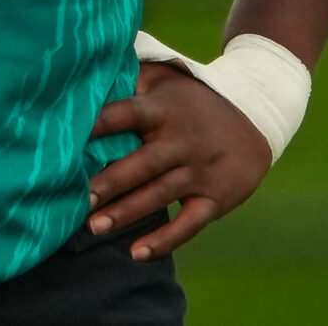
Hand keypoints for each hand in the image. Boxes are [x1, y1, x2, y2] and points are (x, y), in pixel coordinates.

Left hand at [84, 62, 272, 260]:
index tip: (71, 138)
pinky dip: (165, 240)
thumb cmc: (195, 100)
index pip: (129, 114)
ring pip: (160, 195)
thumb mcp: (168, 80)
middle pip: (143, 163)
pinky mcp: (215, 197)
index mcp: (164, 110)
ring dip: (127, 212)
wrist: (256, 117)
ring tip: (94, 228)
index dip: (101, 124)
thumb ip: (132, 78)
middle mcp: (182, 140)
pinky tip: (137, 253)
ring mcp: (200, 170)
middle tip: (81, 199)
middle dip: (112, 182)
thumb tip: (90, 74)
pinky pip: (189, 223)